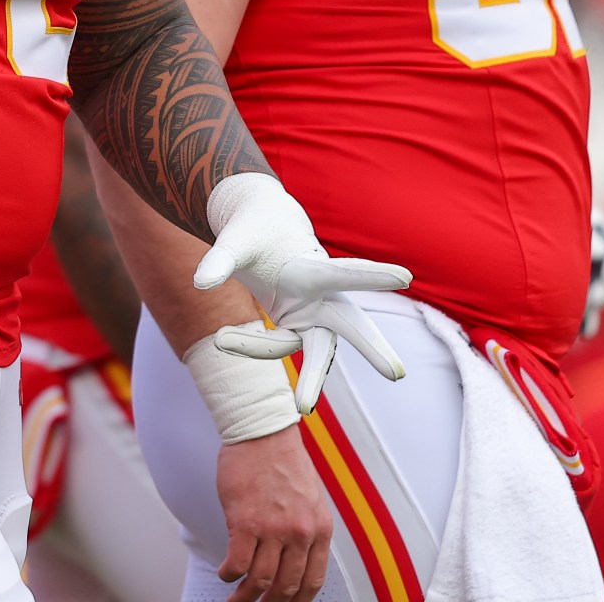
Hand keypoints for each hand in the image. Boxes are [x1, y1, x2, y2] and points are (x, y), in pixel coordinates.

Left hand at [195, 173, 411, 409]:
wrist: (261, 231)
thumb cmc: (253, 231)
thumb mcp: (233, 240)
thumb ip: (219, 259)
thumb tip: (200, 283)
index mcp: (312, 267)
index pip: (342, 273)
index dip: (371, 276)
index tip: (403, 276)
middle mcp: (323, 296)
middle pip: (351, 325)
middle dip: (372, 348)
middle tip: (397, 373)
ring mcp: (316, 317)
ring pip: (314, 354)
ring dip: (277, 359)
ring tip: (224, 344)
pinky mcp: (302, 329)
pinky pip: (276, 347)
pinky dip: (248, 344)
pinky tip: (224, 337)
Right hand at [214, 426, 333, 601]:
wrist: (262, 431)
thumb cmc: (282, 458)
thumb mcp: (309, 498)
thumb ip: (305, 528)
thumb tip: (292, 558)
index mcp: (319, 528)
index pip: (312, 581)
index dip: (298, 600)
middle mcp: (299, 532)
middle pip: (286, 587)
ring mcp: (273, 529)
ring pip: (260, 581)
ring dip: (245, 596)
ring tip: (236, 599)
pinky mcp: (245, 522)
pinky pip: (237, 563)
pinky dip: (230, 574)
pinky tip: (226, 572)